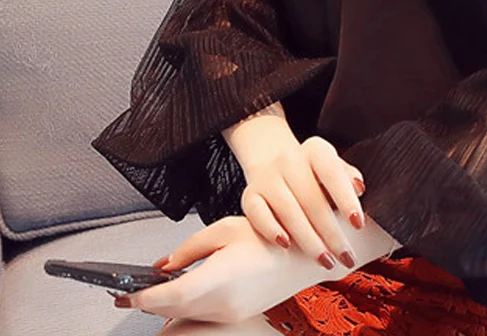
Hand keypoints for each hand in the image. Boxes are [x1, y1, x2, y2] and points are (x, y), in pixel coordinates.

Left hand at [112, 215, 342, 323]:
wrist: (305, 253)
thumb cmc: (267, 235)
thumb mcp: (223, 229)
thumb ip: (189, 249)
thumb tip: (163, 266)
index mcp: (216, 280)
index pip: (165, 297)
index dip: (139, 297)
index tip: (120, 294)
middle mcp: (220, 305)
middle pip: (170, 312)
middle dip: (147, 303)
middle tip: (127, 293)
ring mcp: (230, 316)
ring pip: (185, 317)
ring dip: (166, 307)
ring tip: (152, 291)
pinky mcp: (237, 318)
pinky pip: (202, 317)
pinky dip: (185, 308)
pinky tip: (182, 293)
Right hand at [240, 129, 366, 272]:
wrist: (272, 160)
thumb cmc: (311, 172)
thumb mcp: (332, 165)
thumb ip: (346, 175)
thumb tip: (358, 188)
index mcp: (315, 150)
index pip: (332, 172)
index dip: (346, 199)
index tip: (358, 224)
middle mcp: (289, 160)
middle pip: (311, 199)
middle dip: (331, 232)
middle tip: (346, 256)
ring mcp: (267, 178)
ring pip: (288, 211)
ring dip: (309, 240)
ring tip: (325, 260)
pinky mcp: (249, 195)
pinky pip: (258, 215)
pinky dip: (272, 230)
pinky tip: (287, 245)